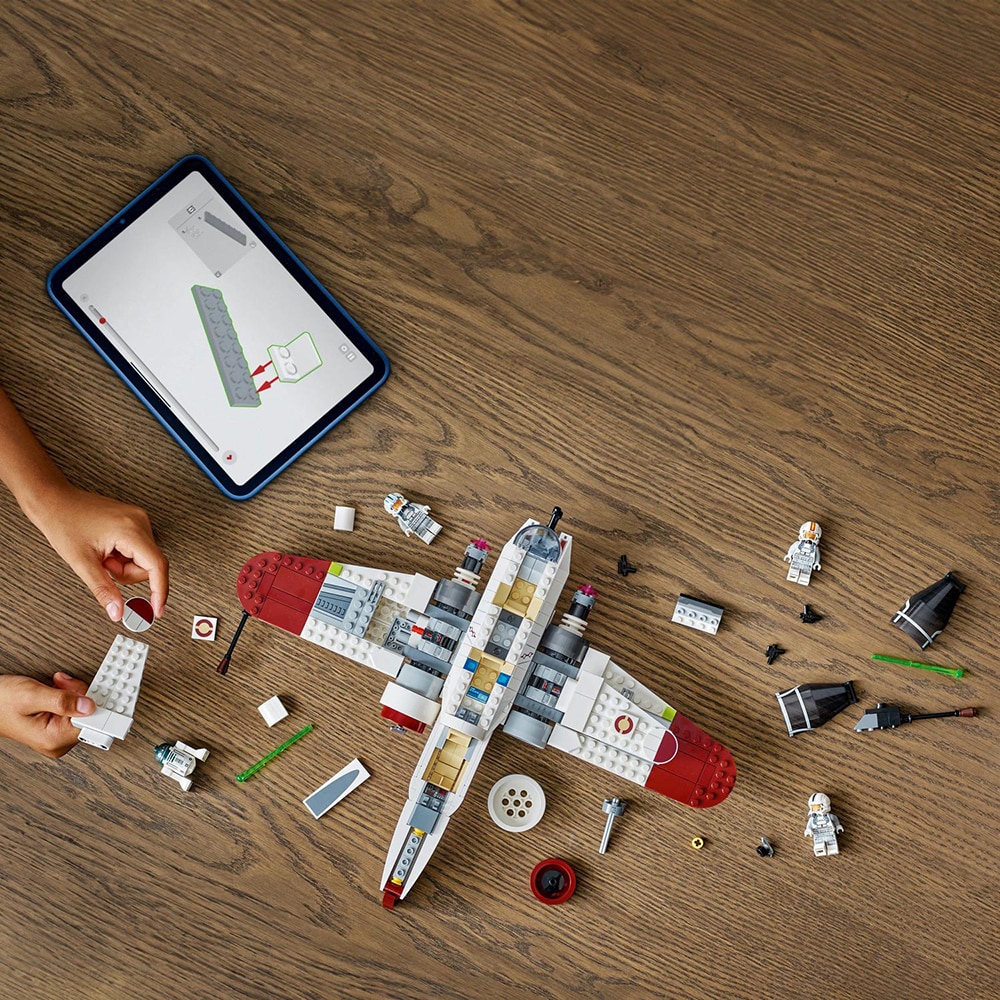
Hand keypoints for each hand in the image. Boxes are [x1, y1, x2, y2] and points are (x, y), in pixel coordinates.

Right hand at [0, 673, 95, 757]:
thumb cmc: (0, 702)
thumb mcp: (31, 695)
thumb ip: (62, 700)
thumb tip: (89, 706)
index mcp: (54, 739)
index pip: (92, 726)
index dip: (97, 706)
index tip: (102, 693)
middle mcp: (57, 741)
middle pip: (89, 715)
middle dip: (80, 694)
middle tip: (63, 683)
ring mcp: (57, 734)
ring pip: (82, 709)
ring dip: (73, 692)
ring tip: (56, 685)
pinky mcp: (55, 726)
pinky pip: (74, 708)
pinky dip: (68, 694)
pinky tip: (56, 689)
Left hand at [30, 484, 168, 620]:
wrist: (54, 501)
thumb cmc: (63, 524)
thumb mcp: (81, 563)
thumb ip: (103, 590)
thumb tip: (118, 612)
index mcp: (131, 530)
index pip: (157, 566)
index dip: (159, 591)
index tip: (157, 610)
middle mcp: (140, 522)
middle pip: (148, 565)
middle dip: (125, 573)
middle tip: (102, 564)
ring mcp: (138, 519)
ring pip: (142, 559)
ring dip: (122, 565)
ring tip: (101, 554)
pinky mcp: (134, 520)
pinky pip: (137, 549)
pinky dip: (122, 555)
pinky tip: (106, 548)